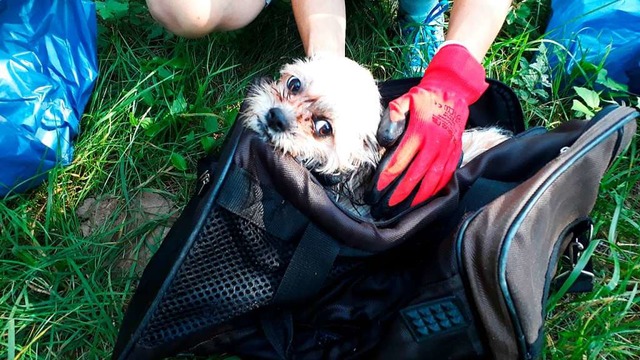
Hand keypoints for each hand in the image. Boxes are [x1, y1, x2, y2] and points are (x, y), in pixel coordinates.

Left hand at [368, 44, 488, 214]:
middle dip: (395, 195)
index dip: (385, 179)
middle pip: (413, 177)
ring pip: (430, 182)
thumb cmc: (423, 99)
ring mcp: (447, 152)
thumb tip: (385, 139)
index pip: (399, 161)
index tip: (374, 192)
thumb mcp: (405, 100)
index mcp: (419, 132)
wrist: (454, 94)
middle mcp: (434, 145)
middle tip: (381, 208)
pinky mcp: (455, 157)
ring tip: (398, 210)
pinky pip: (444, 180)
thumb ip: (393, 116)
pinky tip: (420, 203)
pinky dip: (432, 193)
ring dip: (413, 199)